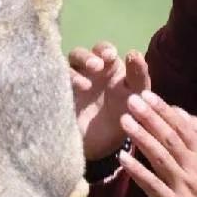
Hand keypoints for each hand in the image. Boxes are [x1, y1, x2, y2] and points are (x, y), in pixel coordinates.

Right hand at [68, 42, 150, 159]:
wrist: (105, 146)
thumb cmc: (124, 117)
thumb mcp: (136, 96)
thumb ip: (138, 76)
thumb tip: (133, 52)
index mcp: (108, 69)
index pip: (104, 52)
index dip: (105, 50)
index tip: (110, 56)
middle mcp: (88, 72)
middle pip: (82, 54)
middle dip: (87, 57)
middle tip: (97, 66)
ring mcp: (72, 82)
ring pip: (68, 65)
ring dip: (76, 69)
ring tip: (86, 85)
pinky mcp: (61, 94)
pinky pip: (57, 81)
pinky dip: (66, 81)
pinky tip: (79, 90)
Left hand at [118, 90, 196, 196]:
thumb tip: (181, 111)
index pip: (183, 126)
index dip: (164, 109)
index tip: (147, 94)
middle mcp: (193, 166)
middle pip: (170, 137)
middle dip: (150, 117)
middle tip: (132, 99)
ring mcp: (182, 185)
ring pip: (160, 156)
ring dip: (142, 137)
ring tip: (125, 120)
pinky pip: (152, 184)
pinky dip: (137, 170)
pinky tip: (122, 158)